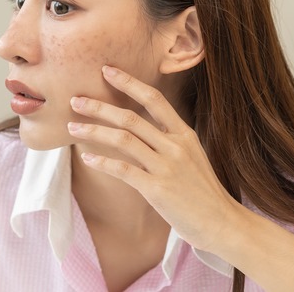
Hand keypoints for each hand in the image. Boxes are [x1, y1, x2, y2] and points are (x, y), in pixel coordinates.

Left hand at [67, 65, 236, 251]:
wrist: (222, 223)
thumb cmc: (202, 192)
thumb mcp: (192, 157)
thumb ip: (169, 141)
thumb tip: (140, 128)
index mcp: (184, 134)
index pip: (154, 99)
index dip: (129, 82)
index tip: (107, 70)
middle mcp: (175, 146)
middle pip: (131, 117)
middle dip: (99, 106)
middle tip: (75, 100)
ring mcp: (167, 167)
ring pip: (123, 139)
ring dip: (93, 131)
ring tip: (72, 127)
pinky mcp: (157, 189)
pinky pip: (123, 170)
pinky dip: (102, 162)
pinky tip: (87, 158)